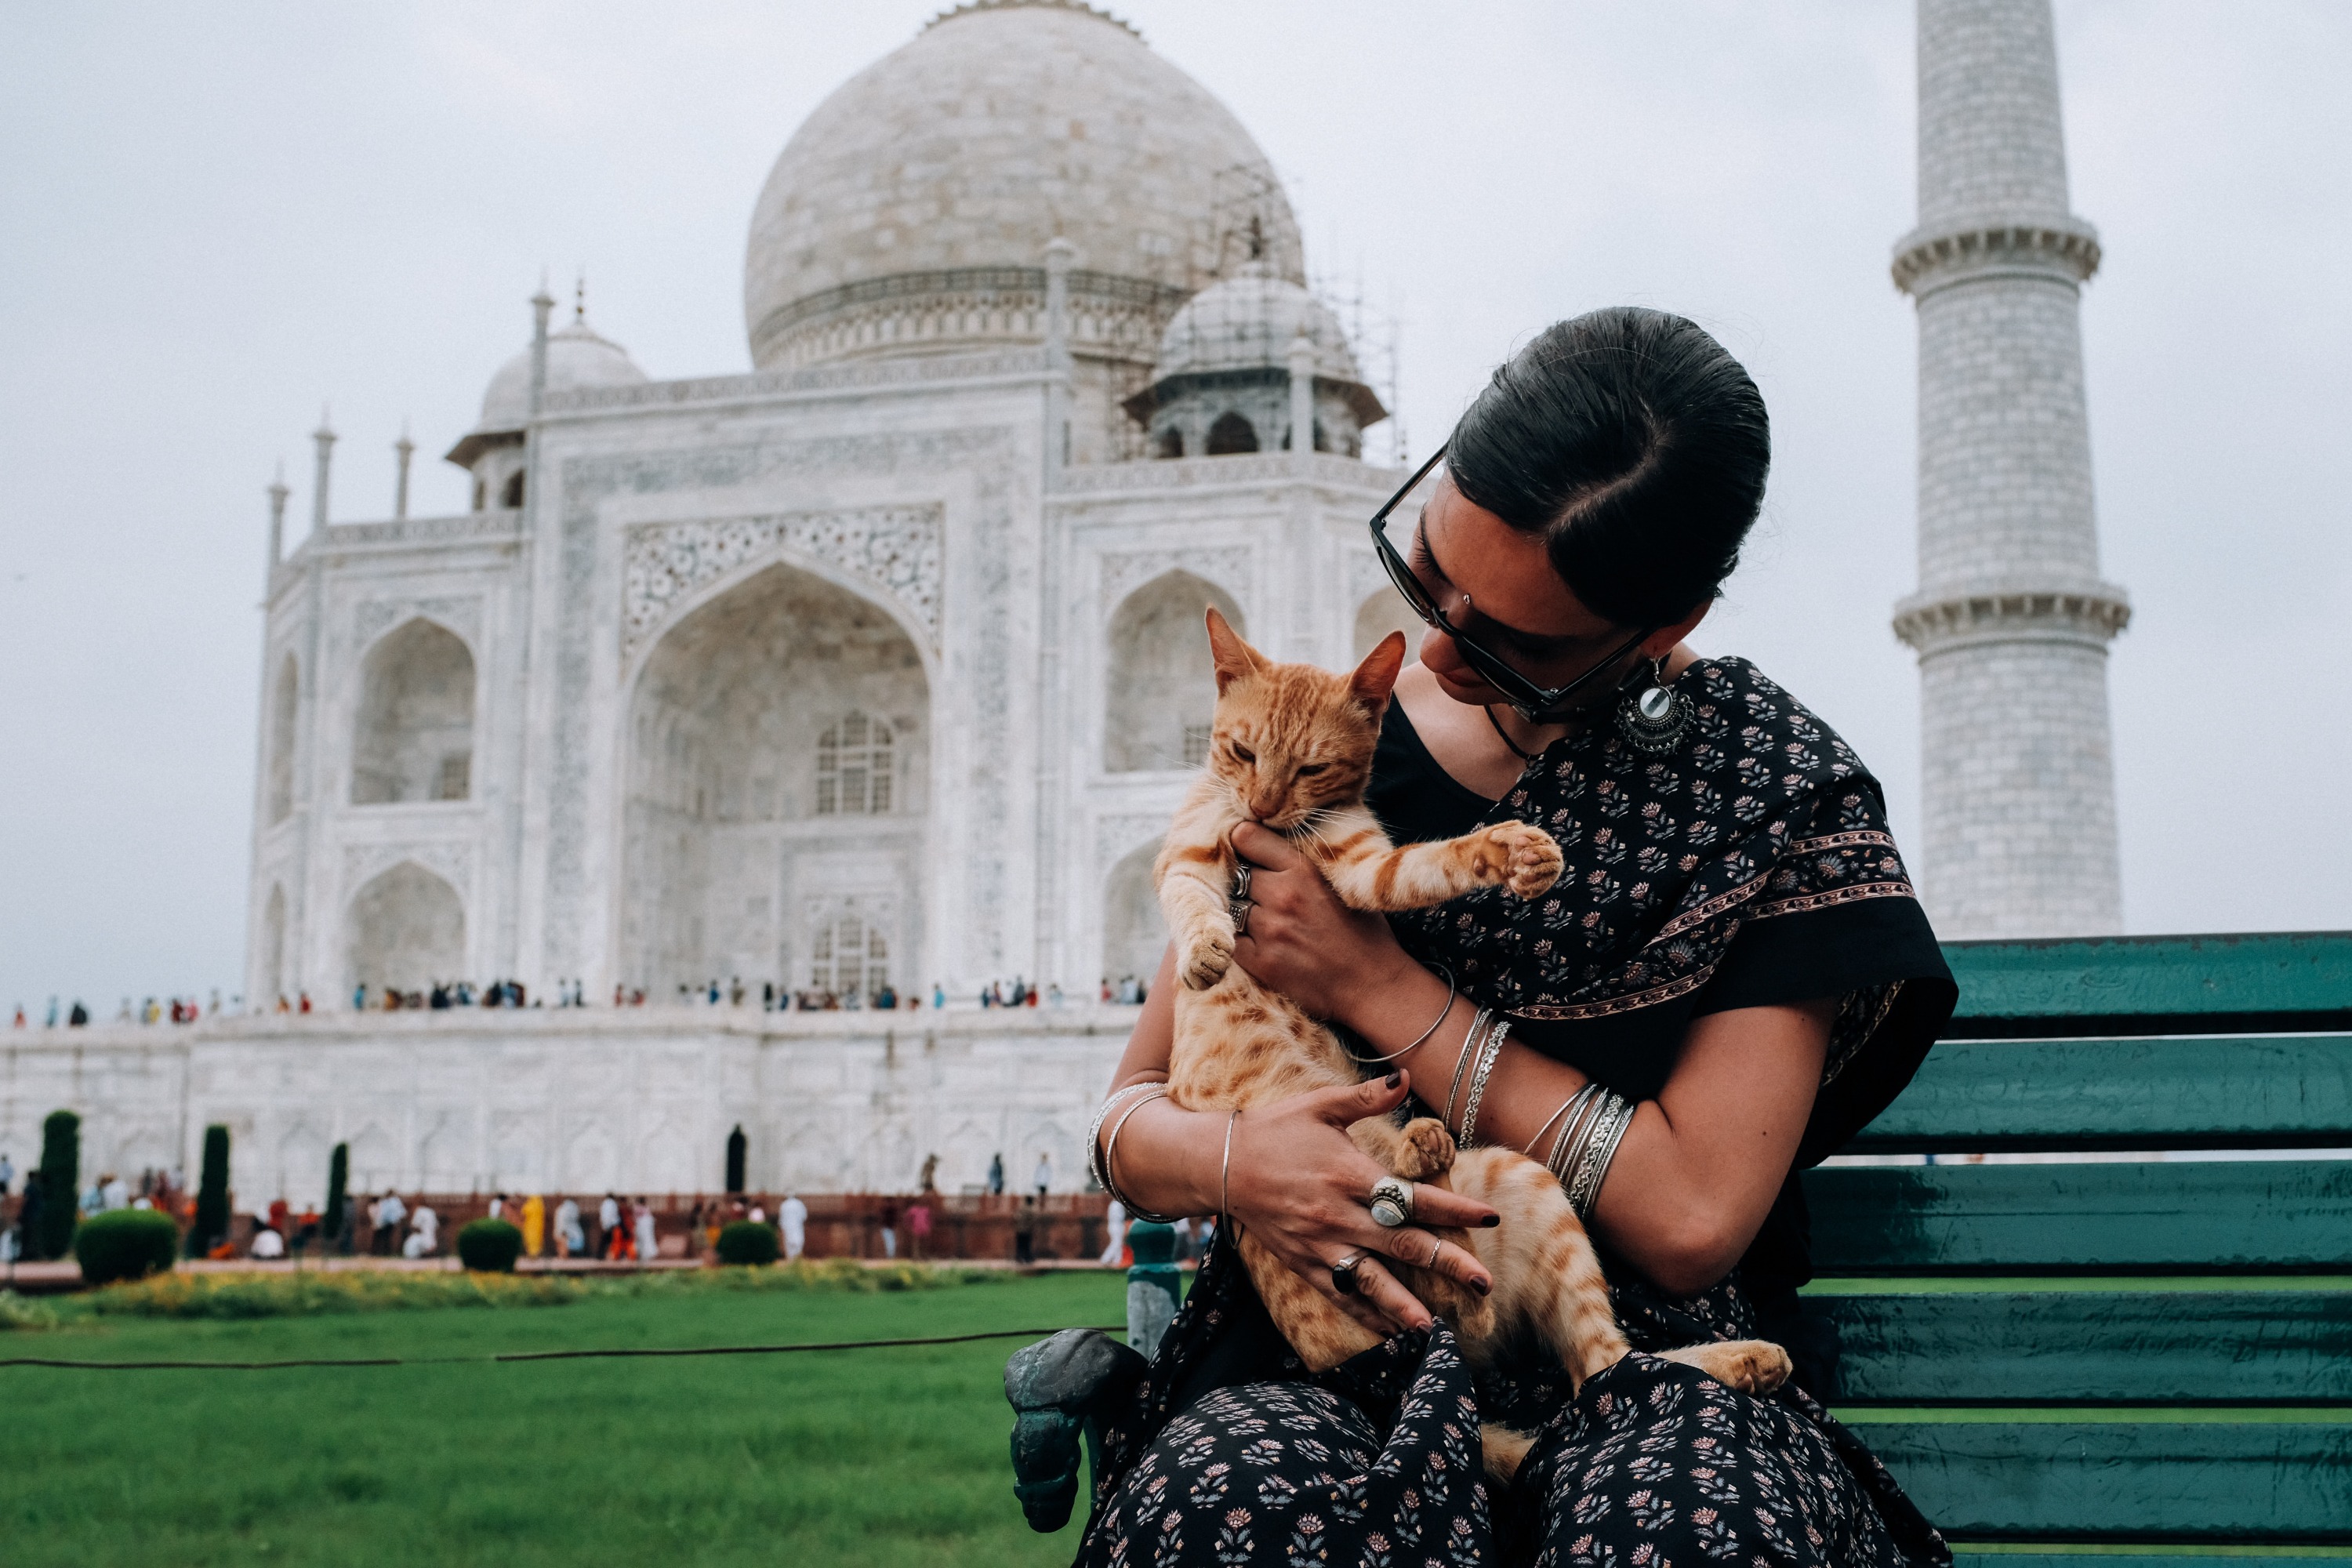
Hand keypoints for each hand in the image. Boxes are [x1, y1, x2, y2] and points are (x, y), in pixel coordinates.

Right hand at [1224, 1073, 1497, 1336]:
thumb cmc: (1276, 1130)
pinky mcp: (1302, 1262)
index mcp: (1349, 1175)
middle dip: (1447, 1263)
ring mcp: (1319, 1244)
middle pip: (1402, 1244)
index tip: (1489, 1216)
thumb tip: (1406, 1075)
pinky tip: (1390, 1332)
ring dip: (1404, 1305)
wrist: (1222, 1163)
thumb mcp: (1321, 1105)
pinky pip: (1339, 1293)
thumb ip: (1367, 1096)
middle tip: (1483, 1283)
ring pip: (1370, 1280)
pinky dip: (1365, 1314)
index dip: (1454, 1208)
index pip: (1413, 1196)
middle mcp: (1338, 1214)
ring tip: (1435, 1328)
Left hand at [1229, 822, 1408, 1019]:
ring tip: (1266, 922)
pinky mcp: (1261, 962)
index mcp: (1304, 871)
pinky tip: (1261, 944)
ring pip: (1233, 907)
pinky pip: (1233, 940)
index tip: (1243, 849)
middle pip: (1238, 875)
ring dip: (1244, 913)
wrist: (1373, 985)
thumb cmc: (1366, 935)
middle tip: (1261, 895)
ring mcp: (1269, 930)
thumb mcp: (1343, 884)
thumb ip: (1306, 868)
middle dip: (1246, 883)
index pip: (1248, 838)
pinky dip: (1241, 940)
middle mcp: (1283, 896)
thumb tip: (1274, 853)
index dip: (1242, 842)